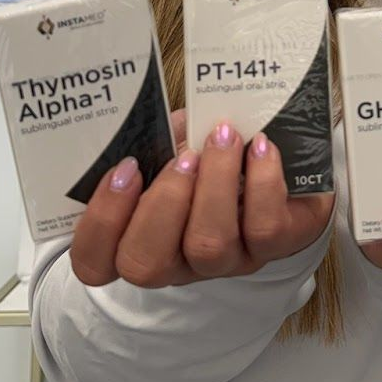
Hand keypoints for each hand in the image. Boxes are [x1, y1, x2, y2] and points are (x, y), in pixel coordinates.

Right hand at [70, 108, 334, 287]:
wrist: (286, 158)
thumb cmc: (212, 152)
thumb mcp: (172, 144)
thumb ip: (151, 141)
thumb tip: (146, 117)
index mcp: (140, 238)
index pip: (95, 263)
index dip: (101, 222)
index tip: (125, 168)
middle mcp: (179, 262)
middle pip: (146, 264)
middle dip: (162, 203)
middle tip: (184, 156)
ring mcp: (228, 260)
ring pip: (208, 245)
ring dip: (214, 185)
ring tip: (224, 138)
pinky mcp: (277, 246)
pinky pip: (265, 228)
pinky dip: (263, 181)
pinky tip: (261, 146)